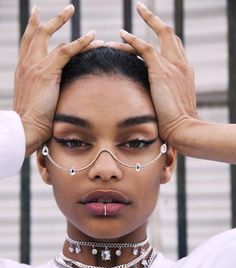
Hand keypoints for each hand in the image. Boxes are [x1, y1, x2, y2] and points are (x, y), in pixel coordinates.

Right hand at [13, 5, 97, 156]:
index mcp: (23, 70)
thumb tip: (54, 95)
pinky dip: (81, 43)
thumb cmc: (32, 121)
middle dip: (52, 20)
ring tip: (81, 18)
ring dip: (67, 25)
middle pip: (37, 33)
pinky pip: (67, 51)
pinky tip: (93, 37)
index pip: (29, 43)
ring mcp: (36, 65)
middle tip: (67, 9)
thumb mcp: (35, 102)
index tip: (39, 18)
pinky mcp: (47, 71)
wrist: (26, 127)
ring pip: (54, 37)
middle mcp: (27, 63)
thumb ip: (42, 92)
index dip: (34, 29)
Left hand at [108, 1, 197, 143]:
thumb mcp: (173, 106)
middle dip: (154, 20)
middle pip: (169, 34)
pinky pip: (145, 48)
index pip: (174, 47)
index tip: (153, 30)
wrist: (184, 128)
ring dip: (138, 31)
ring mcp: (173, 65)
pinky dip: (132, 41)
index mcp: (185, 71)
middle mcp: (181, 63)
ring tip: (120, 29)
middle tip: (142, 9)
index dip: (163, 36)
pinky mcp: (161, 70)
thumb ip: (165, 97)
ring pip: (156, 37)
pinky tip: (120, 37)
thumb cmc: (177, 123)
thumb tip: (153, 103)